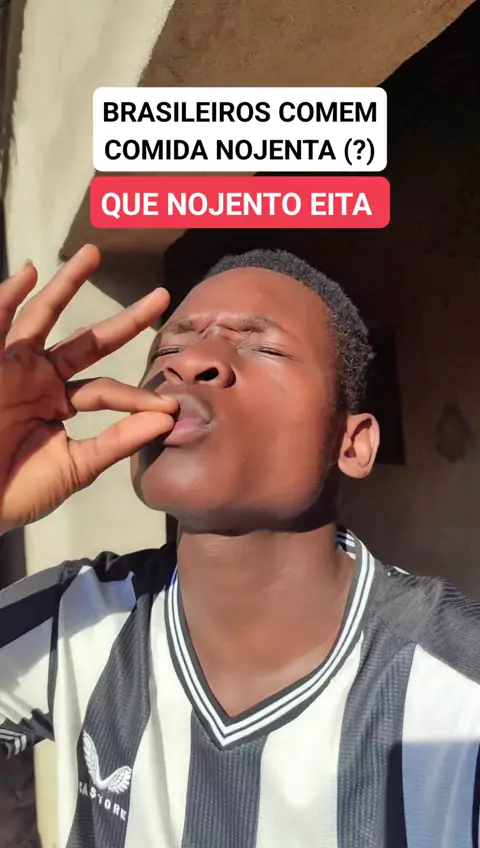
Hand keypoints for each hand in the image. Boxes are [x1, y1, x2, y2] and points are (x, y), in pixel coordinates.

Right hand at [0, 244, 176, 532]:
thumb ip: (117, 441)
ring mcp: (14, 367)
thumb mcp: (75, 466)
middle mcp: (40, 378)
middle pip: (88, 342)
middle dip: (125, 321)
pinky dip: (9, 297)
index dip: (138, 397)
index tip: (170, 406)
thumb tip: (168, 420)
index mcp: (60, 402)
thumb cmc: (16, 489)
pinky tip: (29, 272)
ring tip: (94, 254)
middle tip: (162, 295)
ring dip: (66, 286)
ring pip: (44, 318)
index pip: (108, 390)